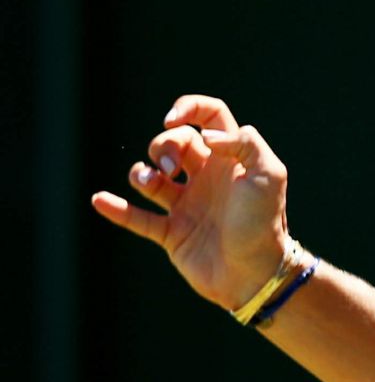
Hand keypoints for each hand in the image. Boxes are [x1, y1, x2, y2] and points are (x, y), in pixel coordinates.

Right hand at [90, 95, 291, 311]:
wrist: (255, 273)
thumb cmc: (264, 223)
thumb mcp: (269, 175)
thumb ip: (245, 144)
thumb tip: (207, 135)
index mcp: (230, 159)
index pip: (209, 116)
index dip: (189, 108)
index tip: (172, 119)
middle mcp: (206, 178)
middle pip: (175, 142)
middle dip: (164, 145)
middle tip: (172, 167)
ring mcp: (187, 205)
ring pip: (152, 177)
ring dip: (141, 173)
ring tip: (150, 182)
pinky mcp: (172, 234)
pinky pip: (137, 218)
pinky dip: (117, 209)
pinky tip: (99, 199)